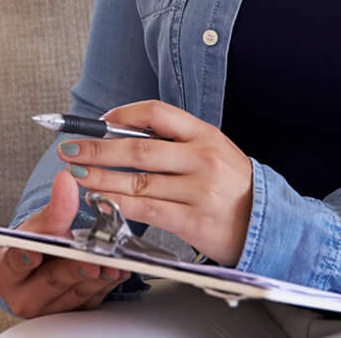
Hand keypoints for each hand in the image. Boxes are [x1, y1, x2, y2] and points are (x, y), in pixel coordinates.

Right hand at [0, 170, 129, 317]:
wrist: (47, 260)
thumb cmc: (36, 241)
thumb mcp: (42, 222)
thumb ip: (55, 205)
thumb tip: (66, 178)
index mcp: (5, 273)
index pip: (13, 265)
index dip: (23, 257)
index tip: (33, 253)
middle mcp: (24, 296)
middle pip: (50, 281)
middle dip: (73, 270)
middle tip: (90, 261)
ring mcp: (50, 308)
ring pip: (76, 293)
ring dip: (97, 277)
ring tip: (112, 264)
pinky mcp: (73, 312)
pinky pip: (93, 299)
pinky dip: (107, 284)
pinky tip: (117, 271)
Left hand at [56, 101, 255, 265]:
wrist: (271, 226)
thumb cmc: (236, 189)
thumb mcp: (215, 153)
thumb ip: (178, 144)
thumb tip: (127, 137)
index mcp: (206, 135)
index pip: (157, 113)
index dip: (122, 115)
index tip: (98, 123)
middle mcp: (202, 158)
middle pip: (138, 149)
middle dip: (97, 149)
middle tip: (70, 150)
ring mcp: (199, 189)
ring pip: (137, 181)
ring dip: (100, 178)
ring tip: (76, 175)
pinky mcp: (194, 219)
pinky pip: (147, 209)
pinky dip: (119, 204)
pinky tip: (100, 200)